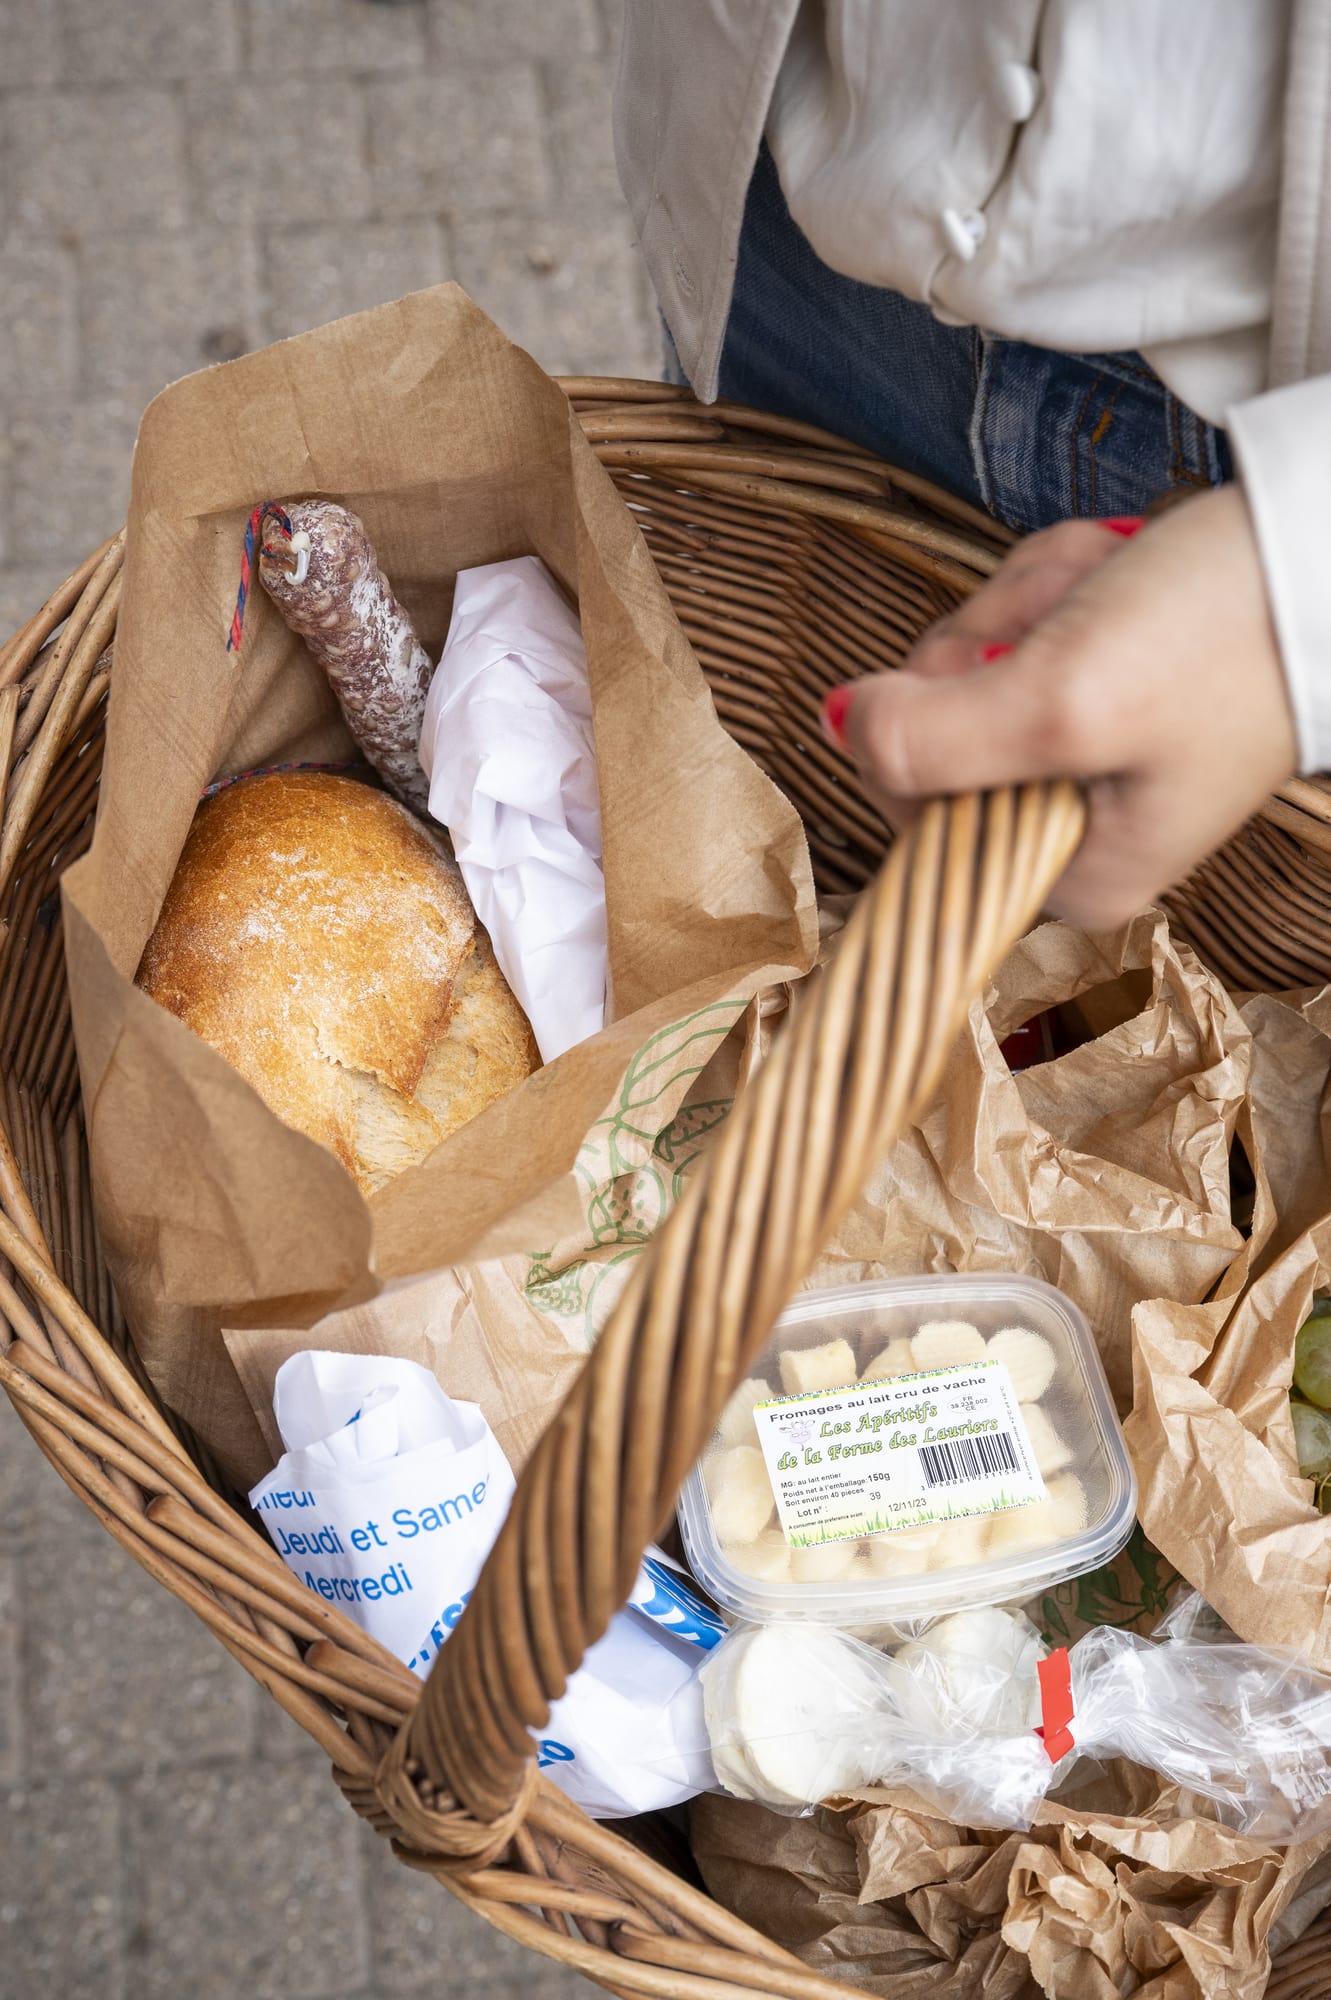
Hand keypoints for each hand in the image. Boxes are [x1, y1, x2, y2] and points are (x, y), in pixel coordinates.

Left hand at [823, 486, 1296, 928]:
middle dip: (998, 642)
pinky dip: (1059, 579)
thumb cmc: (1228, 636)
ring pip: (974, 656)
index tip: (1016, 680)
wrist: (1329, 545)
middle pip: (937, 723)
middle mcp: (1064, 824)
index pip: (911, 811)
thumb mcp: (1064, 700)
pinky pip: (1020, 617)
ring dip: (1033, 600)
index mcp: (1068, 874)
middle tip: (1082, 624)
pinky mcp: (1088, 676)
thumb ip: (932, 738)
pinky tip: (1119, 575)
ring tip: (1114, 595)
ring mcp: (1076, 747)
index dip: (932, 726)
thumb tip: (838, 728)